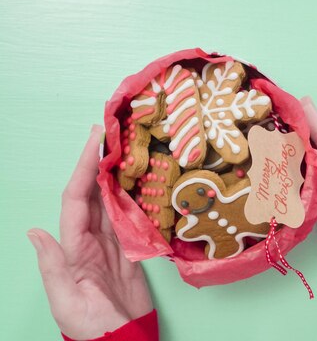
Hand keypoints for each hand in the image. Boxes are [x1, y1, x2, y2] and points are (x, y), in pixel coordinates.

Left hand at [27, 125, 152, 339]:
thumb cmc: (91, 325)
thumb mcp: (65, 300)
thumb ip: (53, 266)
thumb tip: (36, 232)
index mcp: (73, 246)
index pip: (77, 199)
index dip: (84, 168)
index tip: (96, 141)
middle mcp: (90, 239)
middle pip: (94, 193)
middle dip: (100, 162)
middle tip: (115, 133)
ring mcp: (112, 244)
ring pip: (113, 201)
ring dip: (118, 175)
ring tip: (130, 150)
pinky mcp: (131, 250)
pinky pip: (132, 218)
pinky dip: (136, 198)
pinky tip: (144, 183)